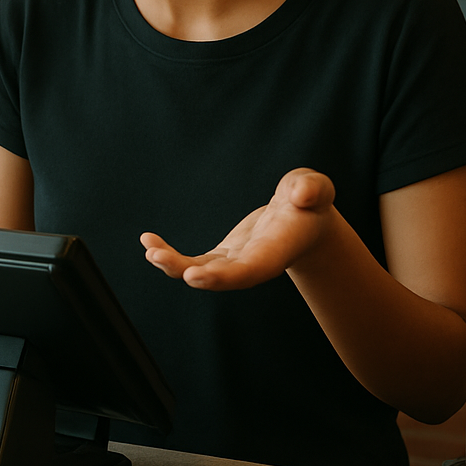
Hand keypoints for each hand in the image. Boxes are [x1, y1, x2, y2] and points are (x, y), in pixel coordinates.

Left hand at [141, 168, 336, 290]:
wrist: (304, 218)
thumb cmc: (310, 200)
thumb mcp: (316, 188)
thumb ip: (313, 190)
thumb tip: (303, 194)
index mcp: (277, 249)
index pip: (251, 268)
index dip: (223, 276)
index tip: (194, 275)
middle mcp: (254, 263)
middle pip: (221, 276)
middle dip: (187, 270)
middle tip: (159, 258)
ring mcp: (236, 263)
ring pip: (202, 272)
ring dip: (173, 265)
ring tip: (150, 249)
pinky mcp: (223, 257)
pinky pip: (194, 262)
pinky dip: (172, 256)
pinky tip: (149, 243)